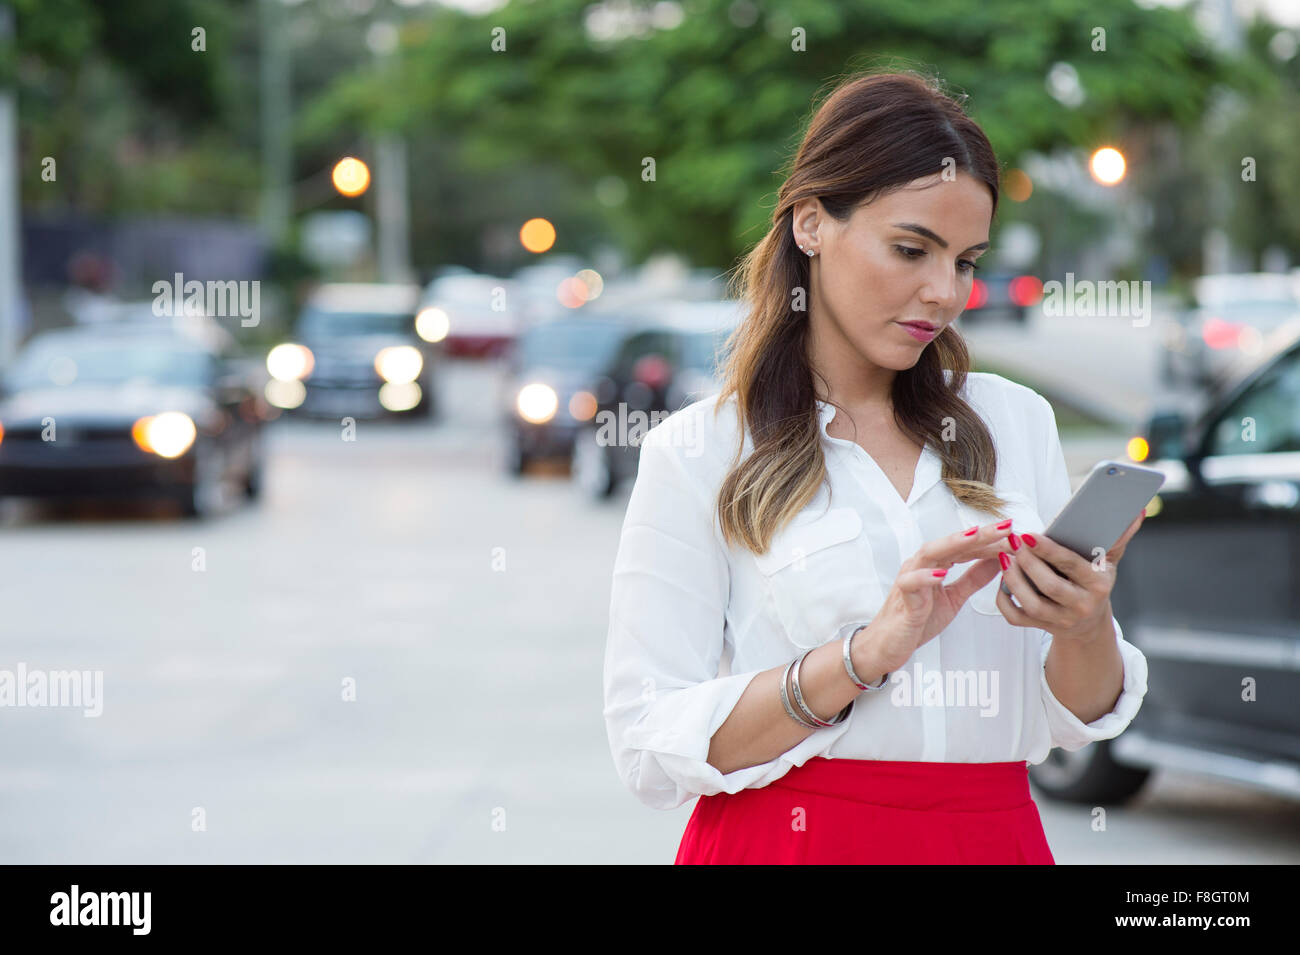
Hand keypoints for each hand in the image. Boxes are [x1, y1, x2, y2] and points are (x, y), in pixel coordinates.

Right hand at [860, 519, 1012, 674]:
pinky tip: (942, 573)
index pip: (966, 547)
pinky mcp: (902, 598)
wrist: (887, 644)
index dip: (991, 540)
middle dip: (980, 534)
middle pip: (952, 543)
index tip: (1015, 534)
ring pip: (930, 553)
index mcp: (935, 564)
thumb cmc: (917, 620)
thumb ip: (973, 579)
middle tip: (1006, 526)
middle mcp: (921, 565)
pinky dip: (925, 576)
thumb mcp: (954, 598)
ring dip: (954, 544)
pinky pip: (910, 582)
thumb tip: (998, 560)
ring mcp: (909, 579)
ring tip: (977, 536)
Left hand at [996, 508, 1146, 640]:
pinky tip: (1001, 580)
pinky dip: (1004, 600)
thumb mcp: (1108, 562)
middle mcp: (1082, 606)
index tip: (1028, 534)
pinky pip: (1017, 618)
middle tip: (1012, 542)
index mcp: (1098, 584)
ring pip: (1031, 604)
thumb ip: (1118, 537)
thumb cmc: (1093, 581)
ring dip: (1013, 580)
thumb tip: (1137, 511)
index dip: (1048, 550)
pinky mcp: (1043, 628)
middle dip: (1028, 563)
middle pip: (1050, 586)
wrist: (1088, 623)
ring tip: (1004, 558)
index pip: (1071, 565)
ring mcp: (1062, 620)